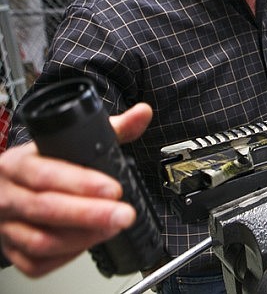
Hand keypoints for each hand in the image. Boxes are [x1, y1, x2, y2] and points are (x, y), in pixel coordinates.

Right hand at [0, 103, 151, 276]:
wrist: (5, 187)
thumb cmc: (40, 164)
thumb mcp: (68, 142)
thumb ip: (110, 129)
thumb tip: (142, 114)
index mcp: (19, 164)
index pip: (46, 174)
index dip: (82, 183)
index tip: (113, 188)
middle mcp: (8, 194)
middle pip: (45, 208)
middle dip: (90, 214)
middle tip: (123, 215)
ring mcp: (6, 225)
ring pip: (40, 240)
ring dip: (82, 238)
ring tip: (112, 228)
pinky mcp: (10, 250)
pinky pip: (35, 262)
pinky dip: (65, 257)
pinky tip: (89, 242)